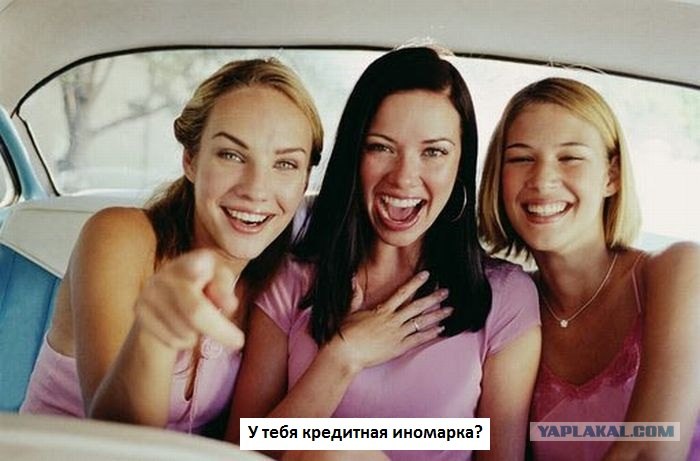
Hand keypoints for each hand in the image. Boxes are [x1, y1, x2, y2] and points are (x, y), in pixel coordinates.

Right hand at [133, 249, 244, 350]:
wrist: (167, 294)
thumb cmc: (205, 287)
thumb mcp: (220, 284)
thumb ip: (225, 289)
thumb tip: (228, 303)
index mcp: (194, 261)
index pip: (195, 266)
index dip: (197, 270)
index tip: (201, 271)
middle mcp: (168, 272)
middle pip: (195, 311)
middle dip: (219, 329)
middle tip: (238, 342)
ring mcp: (150, 291)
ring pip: (185, 330)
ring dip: (198, 334)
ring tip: (197, 322)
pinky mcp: (139, 309)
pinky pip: (171, 339)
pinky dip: (184, 341)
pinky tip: (181, 328)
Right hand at [327, 271, 452, 372]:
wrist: (345, 353)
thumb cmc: (344, 333)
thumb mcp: (349, 311)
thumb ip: (354, 295)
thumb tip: (351, 277)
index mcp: (382, 310)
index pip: (402, 292)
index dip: (416, 282)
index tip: (427, 275)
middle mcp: (392, 320)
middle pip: (417, 306)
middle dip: (433, 298)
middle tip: (446, 291)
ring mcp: (396, 334)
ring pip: (421, 322)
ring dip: (437, 315)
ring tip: (450, 310)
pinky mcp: (398, 348)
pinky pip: (418, 339)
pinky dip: (430, 334)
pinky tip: (441, 329)